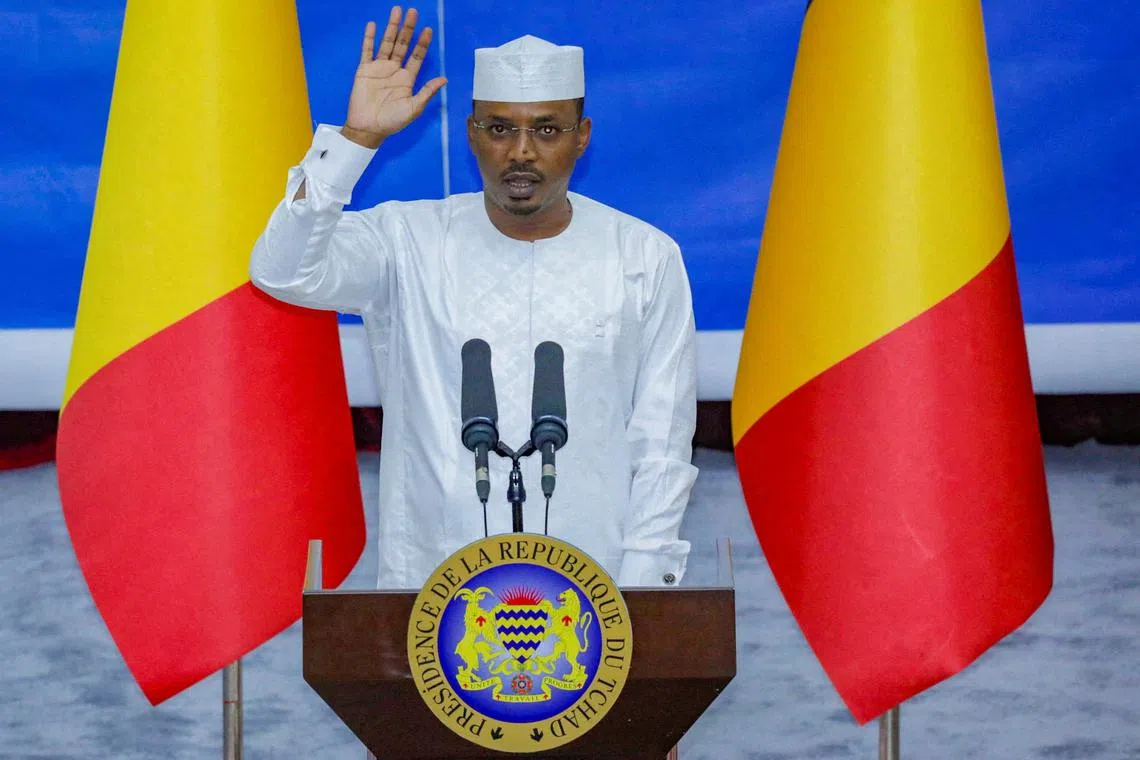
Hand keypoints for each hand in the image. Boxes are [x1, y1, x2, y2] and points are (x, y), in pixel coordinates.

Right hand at [342, 7, 446, 147]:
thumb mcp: (414, 108)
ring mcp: (379, 68)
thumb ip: (427, 92)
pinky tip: (373, 25)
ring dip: (391, 27)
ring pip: (387, 43)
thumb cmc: (392, 122)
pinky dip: (369, 38)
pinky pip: (367, 51)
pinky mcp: (364, 70)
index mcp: (407, 79)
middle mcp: (394, 70)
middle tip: (413, 11)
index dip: (423, 43)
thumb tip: (444, 79)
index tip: (428, 29)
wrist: (368, 128)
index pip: (417, 56)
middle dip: (408, 28)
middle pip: (403, 45)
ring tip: (397, 11)